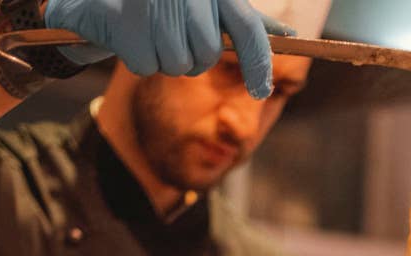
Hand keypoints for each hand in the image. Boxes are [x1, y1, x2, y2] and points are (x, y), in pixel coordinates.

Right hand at [44, 0, 293, 93]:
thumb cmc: (158, 6)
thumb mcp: (205, 6)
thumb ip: (242, 19)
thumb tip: (287, 32)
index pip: (248, 28)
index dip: (259, 64)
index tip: (262, 92)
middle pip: (207, 54)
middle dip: (191, 58)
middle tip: (172, 42)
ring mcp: (153, 2)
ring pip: (177, 64)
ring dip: (162, 60)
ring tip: (148, 35)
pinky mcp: (124, 18)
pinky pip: (147, 66)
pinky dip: (137, 61)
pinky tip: (127, 38)